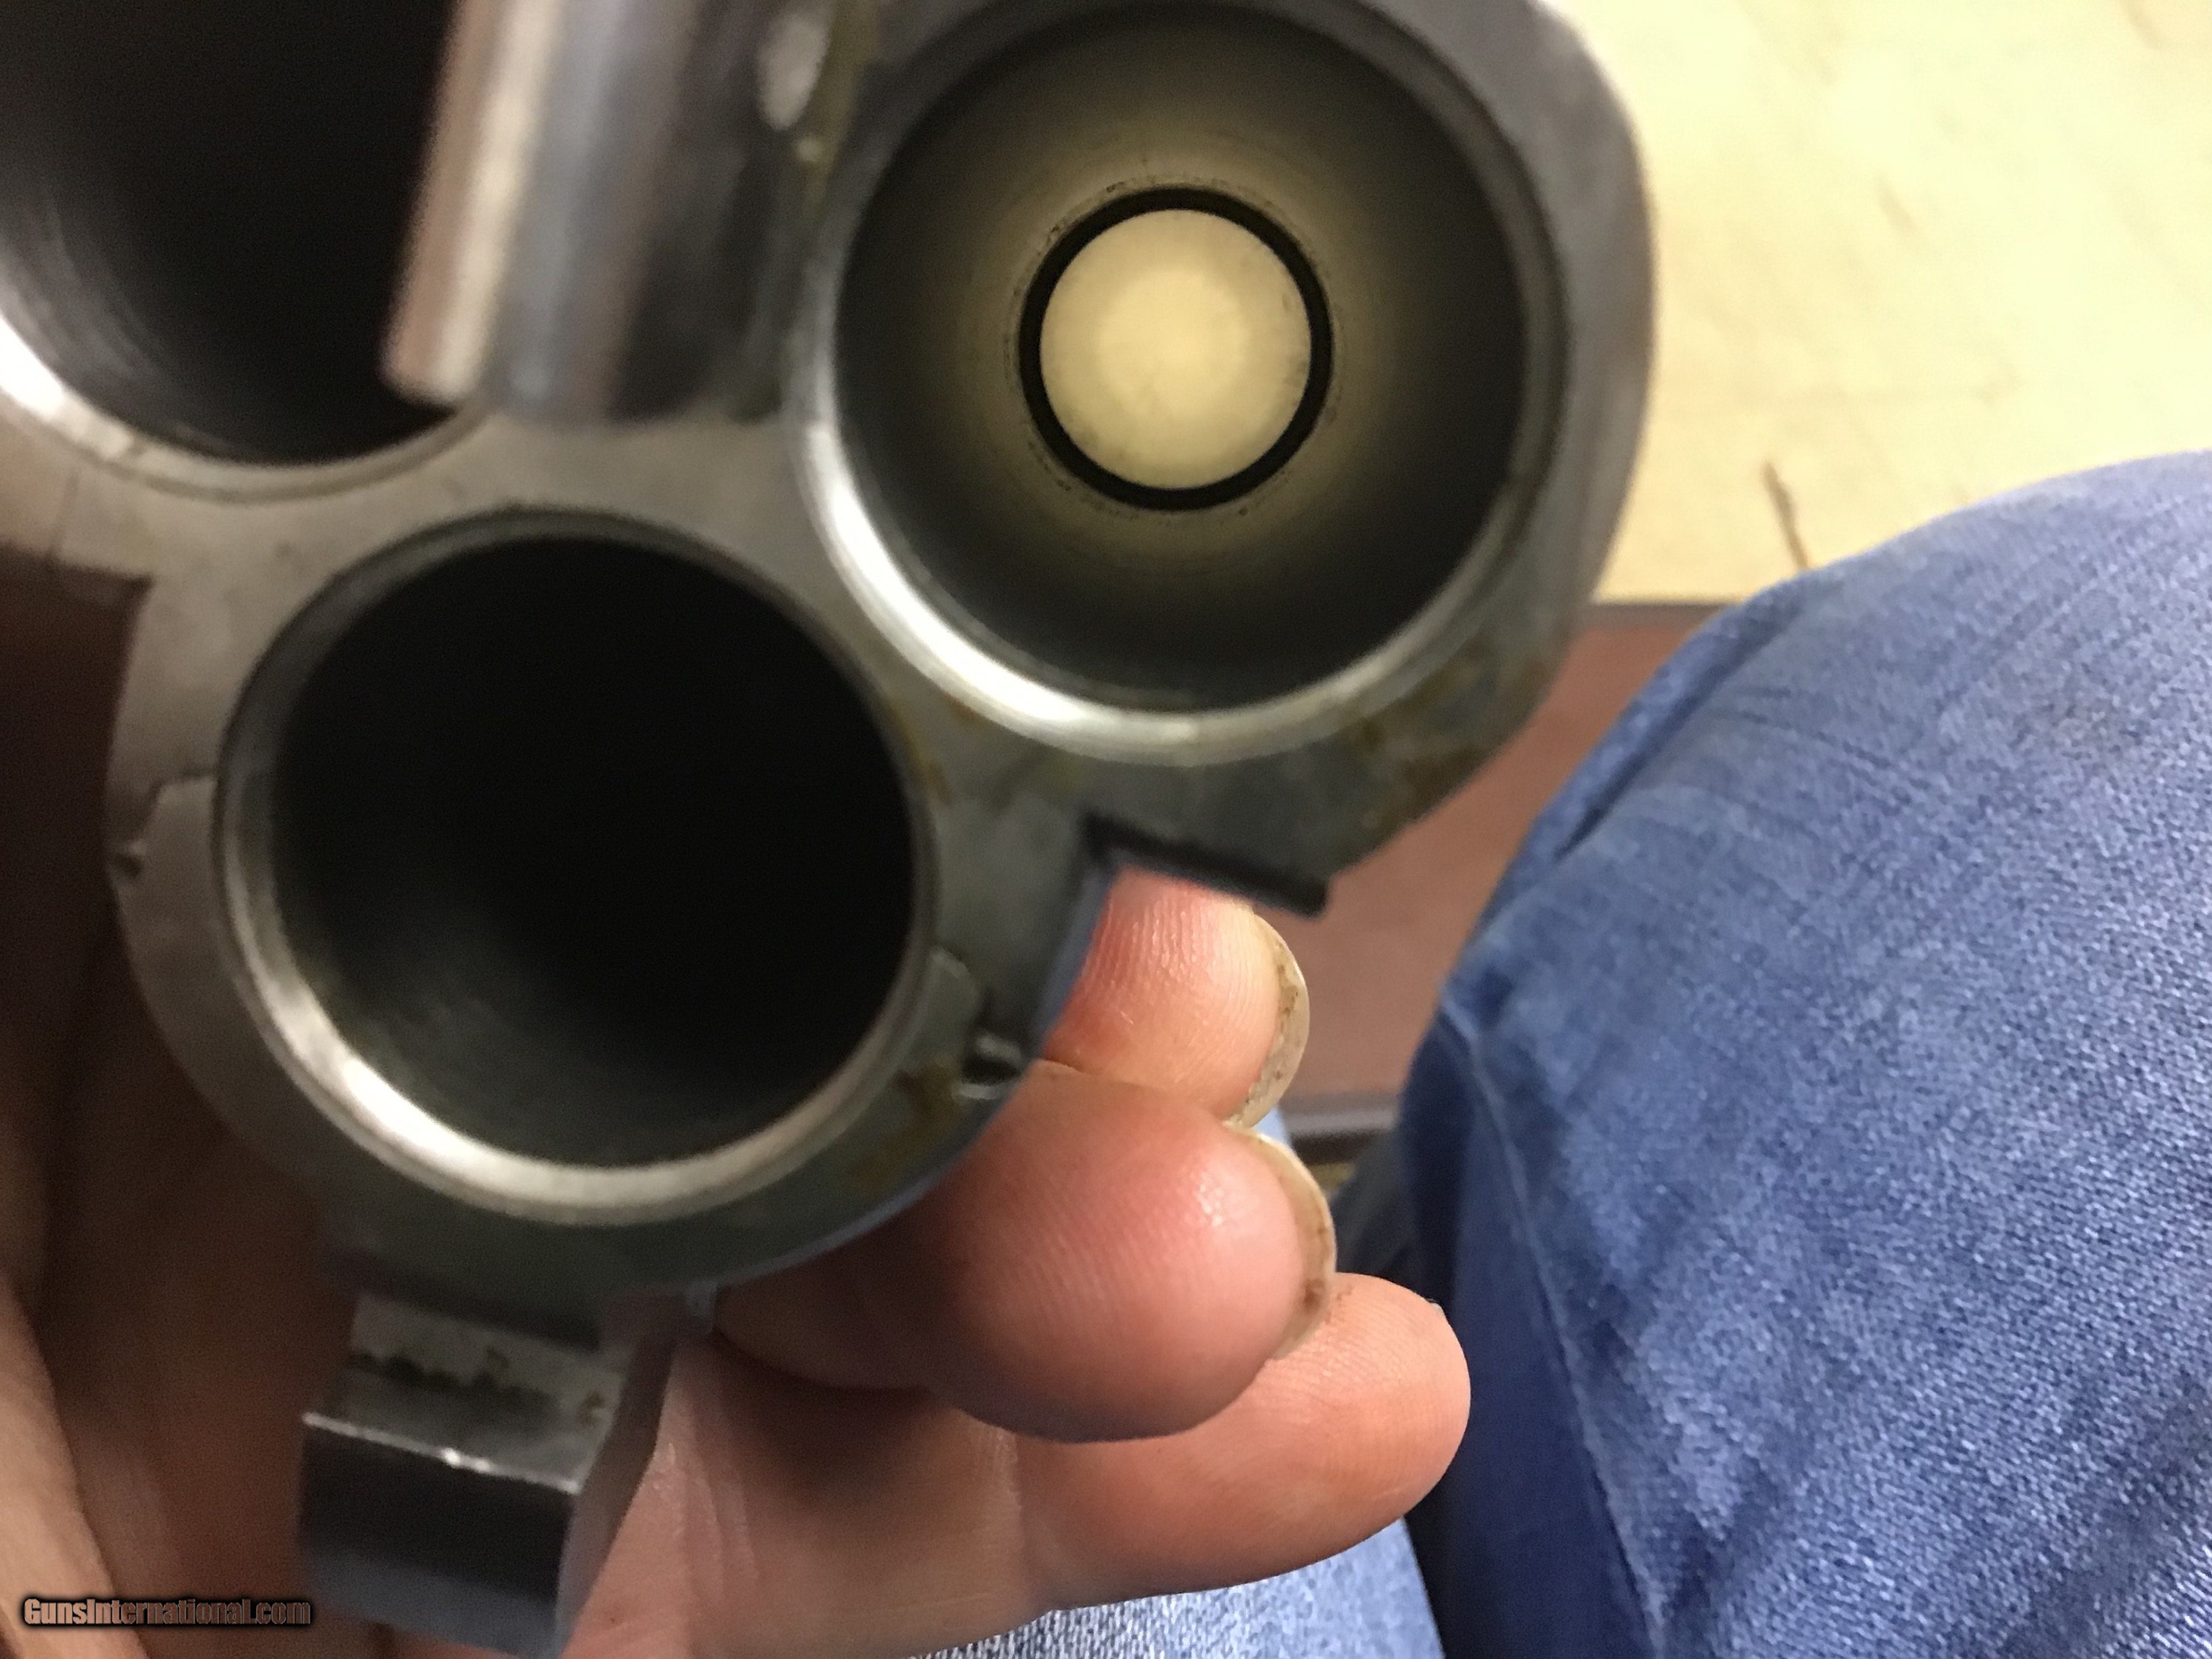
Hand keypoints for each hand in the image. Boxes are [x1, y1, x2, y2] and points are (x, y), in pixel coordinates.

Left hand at [0, 573, 1468, 1658]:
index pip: (657, 708)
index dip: (880, 713)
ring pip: (933, 1260)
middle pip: (853, 987)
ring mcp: (559, 1325)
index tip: (1044, 729)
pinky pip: (903, 1516)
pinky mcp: (630, 1578)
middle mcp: (448, 1039)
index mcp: (264, 812)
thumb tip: (160, 214)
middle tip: (1187, 1033)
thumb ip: (65, 539)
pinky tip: (1336, 1410)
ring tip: (1261, 1280)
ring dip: (1143, 1243)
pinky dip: (1128, 1476)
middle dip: (1066, 1011)